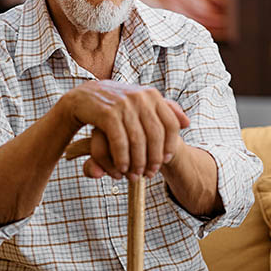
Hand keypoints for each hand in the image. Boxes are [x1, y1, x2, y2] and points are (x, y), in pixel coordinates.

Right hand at [62, 80, 189, 180]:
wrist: (83, 97)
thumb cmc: (116, 105)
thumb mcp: (142, 102)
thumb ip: (166, 110)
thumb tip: (187, 123)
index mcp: (152, 95)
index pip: (171, 124)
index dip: (170, 145)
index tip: (166, 160)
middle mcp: (140, 97)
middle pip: (156, 135)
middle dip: (154, 158)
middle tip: (150, 174)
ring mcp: (124, 104)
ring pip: (138, 140)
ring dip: (137, 161)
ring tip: (135, 175)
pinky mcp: (107, 113)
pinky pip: (120, 141)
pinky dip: (122, 158)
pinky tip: (121, 168)